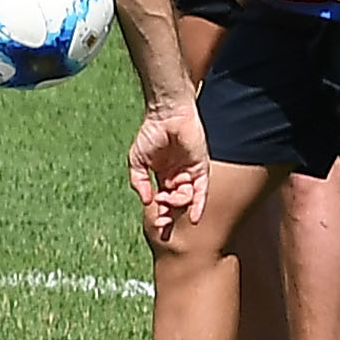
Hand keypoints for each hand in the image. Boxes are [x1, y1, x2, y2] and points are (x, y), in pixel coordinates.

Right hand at [126, 95, 207, 246]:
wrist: (166, 116)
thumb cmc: (150, 134)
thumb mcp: (137, 161)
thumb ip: (139, 181)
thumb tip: (146, 201)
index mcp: (163, 174)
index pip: (163, 198)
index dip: (160, 211)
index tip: (156, 223)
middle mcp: (178, 175)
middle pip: (176, 201)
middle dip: (170, 213)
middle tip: (163, 221)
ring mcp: (190, 172)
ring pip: (187, 197)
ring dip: (178, 205)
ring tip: (169, 201)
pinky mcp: (200, 168)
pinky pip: (202, 190)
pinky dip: (199, 205)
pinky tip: (195, 217)